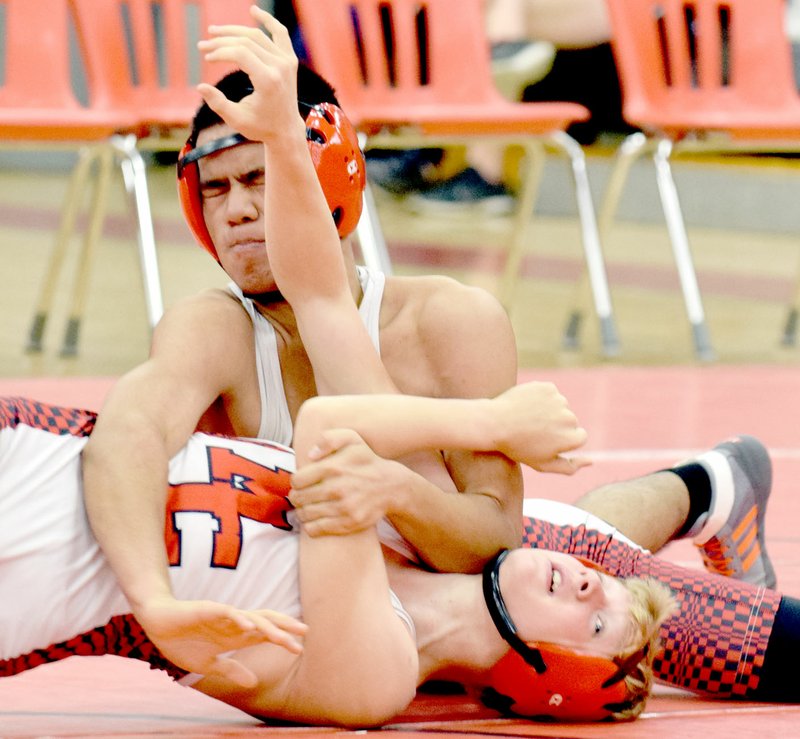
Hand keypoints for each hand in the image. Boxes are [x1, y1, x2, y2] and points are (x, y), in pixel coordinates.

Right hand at [136, 596, 306, 687]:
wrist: (157, 623)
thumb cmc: (183, 641)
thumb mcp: (209, 664)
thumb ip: (231, 670)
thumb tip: (254, 682)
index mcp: (234, 635)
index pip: (264, 634)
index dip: (282, 638)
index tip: (300, 647)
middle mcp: (233, 623)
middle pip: (264, 622)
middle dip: (284, 626)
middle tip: (305, 632)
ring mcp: (222, 615)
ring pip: (250, 617)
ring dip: (267, 626)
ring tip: (283, 635)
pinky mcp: (206, 609)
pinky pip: (226, 612)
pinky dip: (238, 618)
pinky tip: (249, 625)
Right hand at [196, 6, 302, 143]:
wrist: (286, 130)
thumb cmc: (260, 127)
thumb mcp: (237, 119)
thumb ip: (218, 103)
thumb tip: (200, 86)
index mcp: (268, 81)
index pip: (240, 53)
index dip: (220, 52)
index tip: (207, 58)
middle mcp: (279, 68)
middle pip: (246, 42)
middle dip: (221, 42)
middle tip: (203, 46)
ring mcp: (287, 62)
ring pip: (257, 36)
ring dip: (233, 32)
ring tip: (214, 32)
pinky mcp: (290, 60)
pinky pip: (280, 33)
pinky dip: (268, 20)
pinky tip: (253, 10)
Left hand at [289, 429, 411, 535]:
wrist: (391, 486)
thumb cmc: (366, 462)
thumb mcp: (352, 440)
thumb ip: (328, 439)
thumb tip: (310, 455)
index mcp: (332, 468)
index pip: (297, 480)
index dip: (297, 482)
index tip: (302, 482)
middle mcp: (336, 488)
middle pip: (298, 499)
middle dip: (297, 497)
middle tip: (303, 496)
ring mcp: (342, 508)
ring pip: (305, 514)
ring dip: (303, 511)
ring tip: (309, 507)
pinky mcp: (347, 523)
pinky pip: (315, 529)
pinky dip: (311, 525)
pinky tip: (316, 518)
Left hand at [491, 382, 589, 474]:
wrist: (493, 423)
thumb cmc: (517, 447)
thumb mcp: (543, 464)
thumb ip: (570, 466)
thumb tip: (591, 461)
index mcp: (572, 438)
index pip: (579, 437)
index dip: (561, 440)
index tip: (545, 441)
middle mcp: (570, 418)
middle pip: (570, 421)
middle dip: (556, 425)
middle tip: (532, 430)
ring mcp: (559, 401)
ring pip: (560, 406)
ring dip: (548, 410)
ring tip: (528, 418)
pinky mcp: (548, 387)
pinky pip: (550, 393)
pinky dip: (541, 398)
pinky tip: (526, 406)